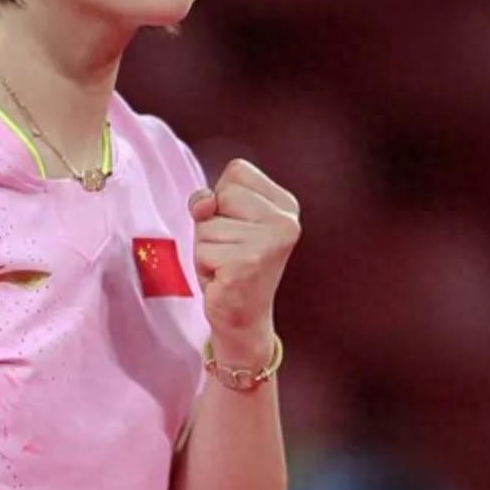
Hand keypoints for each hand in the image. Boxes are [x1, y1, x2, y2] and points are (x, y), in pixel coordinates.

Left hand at [189, 158, 300, 363]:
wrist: (242, 319)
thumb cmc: (229, 266)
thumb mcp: (219, 222)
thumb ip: (209, 200)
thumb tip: (204, 203)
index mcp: (285, 204)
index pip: (236, 170)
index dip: (222, 199)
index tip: (236, 229)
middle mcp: (285, 221)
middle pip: (220, 195)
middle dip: (211, 225)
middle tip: (229, 251)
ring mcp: (270, 243)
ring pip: (206, 225)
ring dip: (205, 249)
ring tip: (226, 267)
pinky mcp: (249, 264)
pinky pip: (204, 250)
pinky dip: (205, 267)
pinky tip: (223, 280)